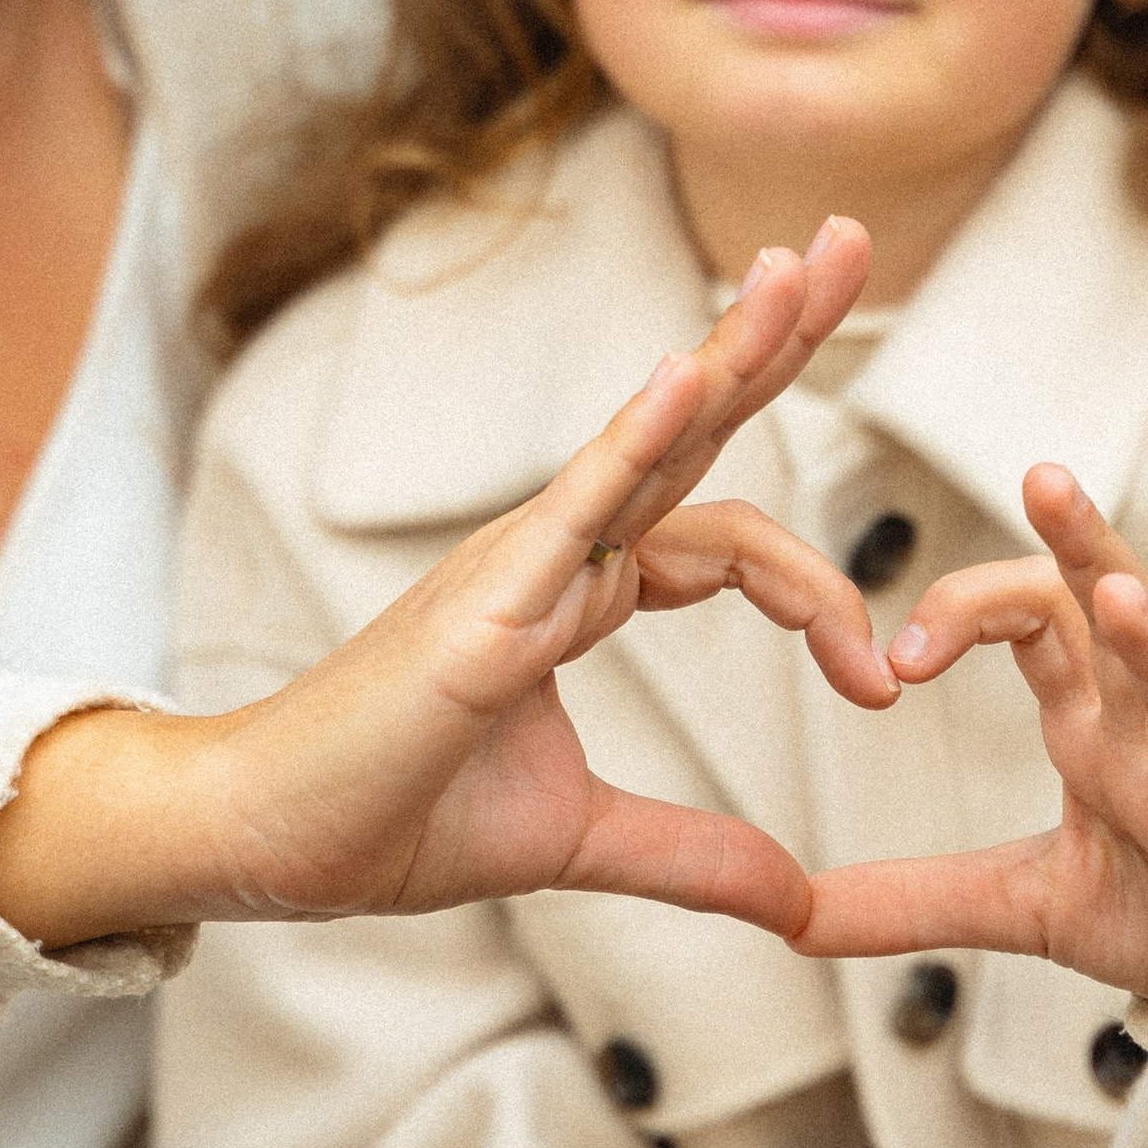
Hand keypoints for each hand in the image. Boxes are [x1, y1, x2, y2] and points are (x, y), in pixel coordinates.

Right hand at [0, 220, 893, 946]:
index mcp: (578, 590)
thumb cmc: (389, 818)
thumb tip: (802, 907)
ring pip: (649, 436)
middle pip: (692, 424)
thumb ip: (692, 856)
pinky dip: (637, 435)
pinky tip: (692, 372)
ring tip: (802, 264)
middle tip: (850, 240)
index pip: (727, 542)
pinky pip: (577, 500)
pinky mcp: (485, 598)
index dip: (818, 598)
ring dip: (732, 346)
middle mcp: (556, 551)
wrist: (270, 842)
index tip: (878, 684)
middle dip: (777, 336)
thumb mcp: (579, 842)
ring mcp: (518, 560)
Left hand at [796, 464, 1147, 1064]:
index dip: (966, 612)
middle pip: (1122, 620)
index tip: (894, 659)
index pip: (1036, 618)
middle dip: (1088, 547)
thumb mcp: (1018, 904)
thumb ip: (909, 898)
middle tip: (1043, 478)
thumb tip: (789, 916)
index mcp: (1096, 724)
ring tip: (1125, 600)